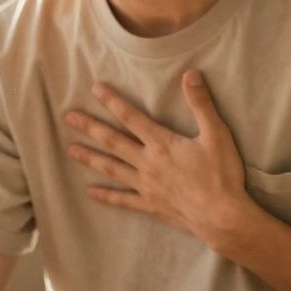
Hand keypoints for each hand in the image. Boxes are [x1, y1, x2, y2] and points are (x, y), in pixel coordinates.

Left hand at [65, 69, 256, 248]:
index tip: (95, 89)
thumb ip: (201, 104)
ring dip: (90, 158)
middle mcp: (147, 163)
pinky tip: (90, 192)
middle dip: (90, 127)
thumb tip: (190, 74)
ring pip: (111, 168)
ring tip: (70, 150)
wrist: (222, 216)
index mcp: (162, 144)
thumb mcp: (216, 134)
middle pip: (113, 141)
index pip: (131, 117)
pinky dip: (106, 196)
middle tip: (68, 117)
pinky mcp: (150, 205)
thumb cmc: (221, 175)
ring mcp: (146, 186)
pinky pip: (122, 200)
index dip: (112, 101)